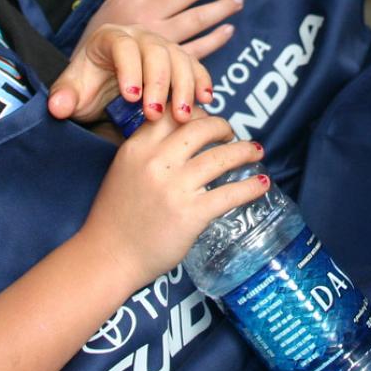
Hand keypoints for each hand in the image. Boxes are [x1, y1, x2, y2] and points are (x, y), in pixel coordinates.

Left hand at [48, 23, 211, 124]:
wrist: (105, 87)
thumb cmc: (89, 87)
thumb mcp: (73, 92)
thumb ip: (64, 97)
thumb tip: (58, 107)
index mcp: (110, 38)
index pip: (123, 46)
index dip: (129, 69)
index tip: (131, 97)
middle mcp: (139, 36)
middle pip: (156, 51)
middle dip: (159, 83)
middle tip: (155, 115)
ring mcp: (162, 46)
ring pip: (180, 57)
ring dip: (184, 86)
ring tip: (182, 116)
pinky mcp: (179, 60)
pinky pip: (195, 65)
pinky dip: (202, 81)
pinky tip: (205, 100)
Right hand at [82, 112, 270, 285]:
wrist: (108, 257)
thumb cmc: (115, 217)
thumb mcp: (124, 171)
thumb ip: (148, 152)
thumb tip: (181, 139)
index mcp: (137, 147)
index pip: (172, 113)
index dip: (195, 112)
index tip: (207, 118)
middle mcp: (156, 161)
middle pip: (201, 128)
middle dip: (223, 127)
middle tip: (232, 134)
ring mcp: (175, 187)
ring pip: (221, 157)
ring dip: (244, 151)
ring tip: (255, 152)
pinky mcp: (191, 213)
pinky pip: (230, 193)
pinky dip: (250, 187)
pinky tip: (262, 184)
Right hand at [83, 0, 243, 57]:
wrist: (85, 81)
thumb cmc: (99, 41)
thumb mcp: (109, 5)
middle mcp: (145, 15)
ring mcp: (156, 39)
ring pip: (194, 19)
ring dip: (219, 8)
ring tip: (237, 1)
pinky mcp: (165, 63)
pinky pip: (195, 49)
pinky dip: (214, 40)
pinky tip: (228, 31)